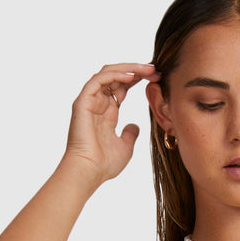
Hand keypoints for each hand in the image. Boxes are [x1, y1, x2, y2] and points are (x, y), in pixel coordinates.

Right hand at [62, 63, 160, 184]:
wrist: (89, 172)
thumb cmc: (103, 164)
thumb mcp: (125, 147)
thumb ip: (130, 134)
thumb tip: (135, 126)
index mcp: (107, 112)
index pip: (122, 87)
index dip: (138, 79)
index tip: (156, 77)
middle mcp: (97, 103)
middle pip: (116, 77)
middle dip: (136, 70)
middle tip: (154, 69)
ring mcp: (89, 101)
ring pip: (108, 73)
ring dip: (128, 69)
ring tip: (147, 69)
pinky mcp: (83, 101)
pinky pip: (98, 80)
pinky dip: (115, 75)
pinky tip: (131, 76)